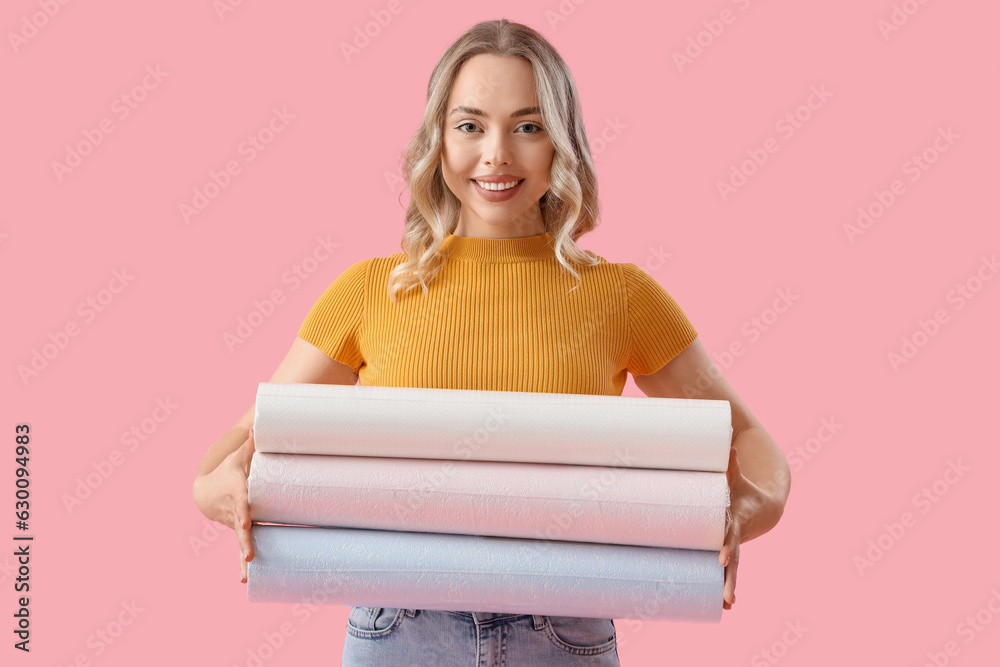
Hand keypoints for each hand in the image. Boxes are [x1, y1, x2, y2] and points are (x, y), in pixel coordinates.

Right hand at [193, 428, 255, 583]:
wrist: (206, 492)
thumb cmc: (227, 472)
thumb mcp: (236, 458)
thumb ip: (251, 446)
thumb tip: (259, 426)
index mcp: (237, 495)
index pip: (242, 506)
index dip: (244, 514)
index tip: (246, 524)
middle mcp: (235, 513)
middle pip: (242, 529)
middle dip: (245, 542)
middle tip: (249, 556)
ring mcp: (236, 525)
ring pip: (241, 542)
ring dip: (242, 559)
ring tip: (245, 576)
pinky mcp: (239, 532)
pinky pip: (242, 547)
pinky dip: (242, 563)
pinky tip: (244, 578)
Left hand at [718, 446, 768, 609]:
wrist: (763, 508)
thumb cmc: (744, 492)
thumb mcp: (738, 480)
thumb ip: (732, 466)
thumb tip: (731, 445)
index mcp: (737, 522)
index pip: (731, 535)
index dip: (727, 545)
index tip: (722, 558)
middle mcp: (736, 538)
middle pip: (733, 560)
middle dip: (730, 576)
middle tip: (729, 596)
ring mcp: (735, 547)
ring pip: (732, 570)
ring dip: (729, 586)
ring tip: (727, 605)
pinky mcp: (731, 552)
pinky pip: (729, 571)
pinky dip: (727, 585)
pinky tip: (725, 605)